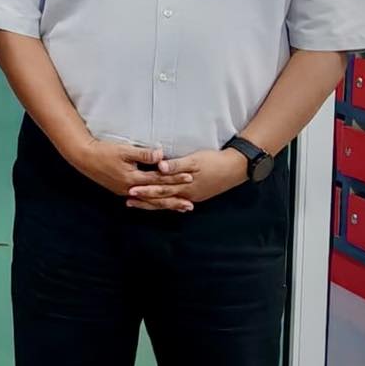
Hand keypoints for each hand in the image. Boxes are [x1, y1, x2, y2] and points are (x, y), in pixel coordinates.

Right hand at [63, 136, 187, 204]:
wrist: (83, 157)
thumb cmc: (103, 151)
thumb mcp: (124, 150)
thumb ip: (143, 154)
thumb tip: (161, 155)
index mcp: (132, 178)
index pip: (158, 179)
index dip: (175, 177)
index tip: (190, 176)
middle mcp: (130, 189)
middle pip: (156, 196)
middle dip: (174, 200)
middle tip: (190, 205)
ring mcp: (125, 192)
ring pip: (149, 201)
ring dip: (165, 205)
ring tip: (179, 208)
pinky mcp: (121, 190)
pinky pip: (141, 200)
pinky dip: (152, 203)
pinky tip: (158, 205)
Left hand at [129, 147, 248, 211]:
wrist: (236, 168)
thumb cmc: (214, 161)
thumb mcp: (195, 160)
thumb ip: (176, 165)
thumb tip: (160, 168)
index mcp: (184, 185)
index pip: (160, 189)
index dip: (145, 189)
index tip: (130, 190)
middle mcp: (186, 194)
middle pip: (162, 198)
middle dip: (145, 199)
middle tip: (128, 200)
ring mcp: (192, 196)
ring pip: (169, 201)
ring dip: (153, 203)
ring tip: (139, 203)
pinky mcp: (197, 195)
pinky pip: (178, 201)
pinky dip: (168, 203)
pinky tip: (162, 205)